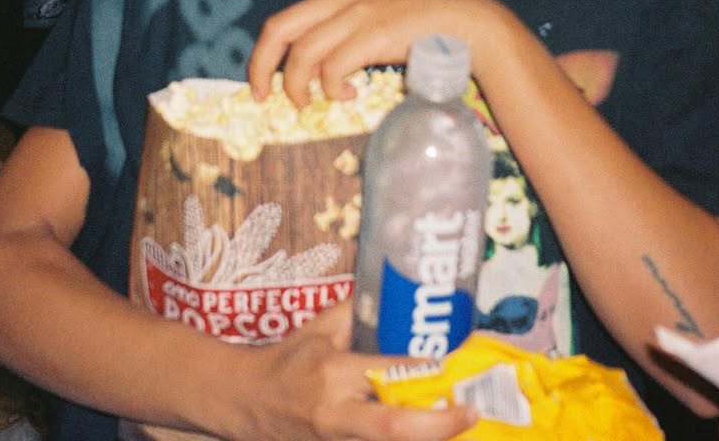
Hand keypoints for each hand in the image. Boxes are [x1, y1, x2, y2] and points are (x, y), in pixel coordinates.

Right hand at [233, 305, 476, 440]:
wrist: (247, 403)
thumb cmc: (288, 361)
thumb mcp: (319, 328)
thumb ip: (357, 312)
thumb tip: (396, 292)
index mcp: (331, 372)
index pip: (382, 372)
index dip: (418, 369)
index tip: (450, 360)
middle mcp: (337, 413)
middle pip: (392, 429)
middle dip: (437, 426)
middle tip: (470, 413)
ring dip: (429, 437)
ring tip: (463, 422)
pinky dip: (410, 440)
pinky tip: (433, 429)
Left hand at [248, 0, 506, 103]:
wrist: (465, 23)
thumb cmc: (419, 27)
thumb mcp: (371, 22)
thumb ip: (339, 37)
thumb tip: (308, 71)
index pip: (282, 21)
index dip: (263, 55)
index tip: (261, 85)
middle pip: (279, 30)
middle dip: (262, 67)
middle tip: (264, 98)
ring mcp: (356, 14)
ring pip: (303, 55)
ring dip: (301, 87)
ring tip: (314, 103)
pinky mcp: (373, 34)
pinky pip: (333, 69)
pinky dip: (333, 89)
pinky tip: (349, 96)